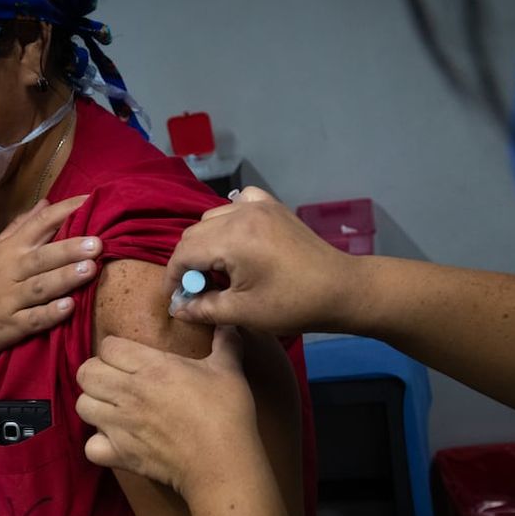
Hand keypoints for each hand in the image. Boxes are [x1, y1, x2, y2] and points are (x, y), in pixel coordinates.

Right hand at [0, 196, 101, 364]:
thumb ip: (21, 227)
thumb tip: (46, 203)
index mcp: (9, 249)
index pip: (39, 224)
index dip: (64, 212)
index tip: (90, 201)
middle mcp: (10, 271)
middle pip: (42, 256)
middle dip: (70, 249)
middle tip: (98, 243)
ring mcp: (10, 299)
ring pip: (40, 286)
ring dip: (65, 278)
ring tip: (90, 269)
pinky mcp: (11, 325)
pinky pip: (32, 319)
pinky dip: (50, 314)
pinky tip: (69, 307)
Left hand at [75, 327, 260, 498]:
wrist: (222, 463)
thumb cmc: (226, 414)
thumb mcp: (229, 371)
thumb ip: (225, 343)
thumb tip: (228, 324)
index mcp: (151, 368)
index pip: (107, 346)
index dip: (117, 349)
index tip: (131, 357)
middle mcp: (128, 394)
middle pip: (86, 373)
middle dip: (98, 372)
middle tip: (117, 379)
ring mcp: (120, 426)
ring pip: (82, 406)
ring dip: (95, 404)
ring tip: (114, 407)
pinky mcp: (121, 455)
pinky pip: (90, 446)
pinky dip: (99, 443)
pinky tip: (116, 439)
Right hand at [165, 187, 363, 335]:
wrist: (340, 289)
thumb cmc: (292, 305)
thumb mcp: (243, 313)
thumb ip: (204, 308)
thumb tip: (177, 308)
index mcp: (232, 239)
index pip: (184, 252)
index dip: (174, 277)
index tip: (176, 298)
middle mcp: (241, 213)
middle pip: (195, 233)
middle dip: (189, 262)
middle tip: (198, 289)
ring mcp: (259, 205)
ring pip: (212, 217)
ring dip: (207, 243)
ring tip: (219, 270)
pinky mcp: (273, 206)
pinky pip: (238, 202)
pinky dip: (229, 219)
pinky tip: (236, 239)